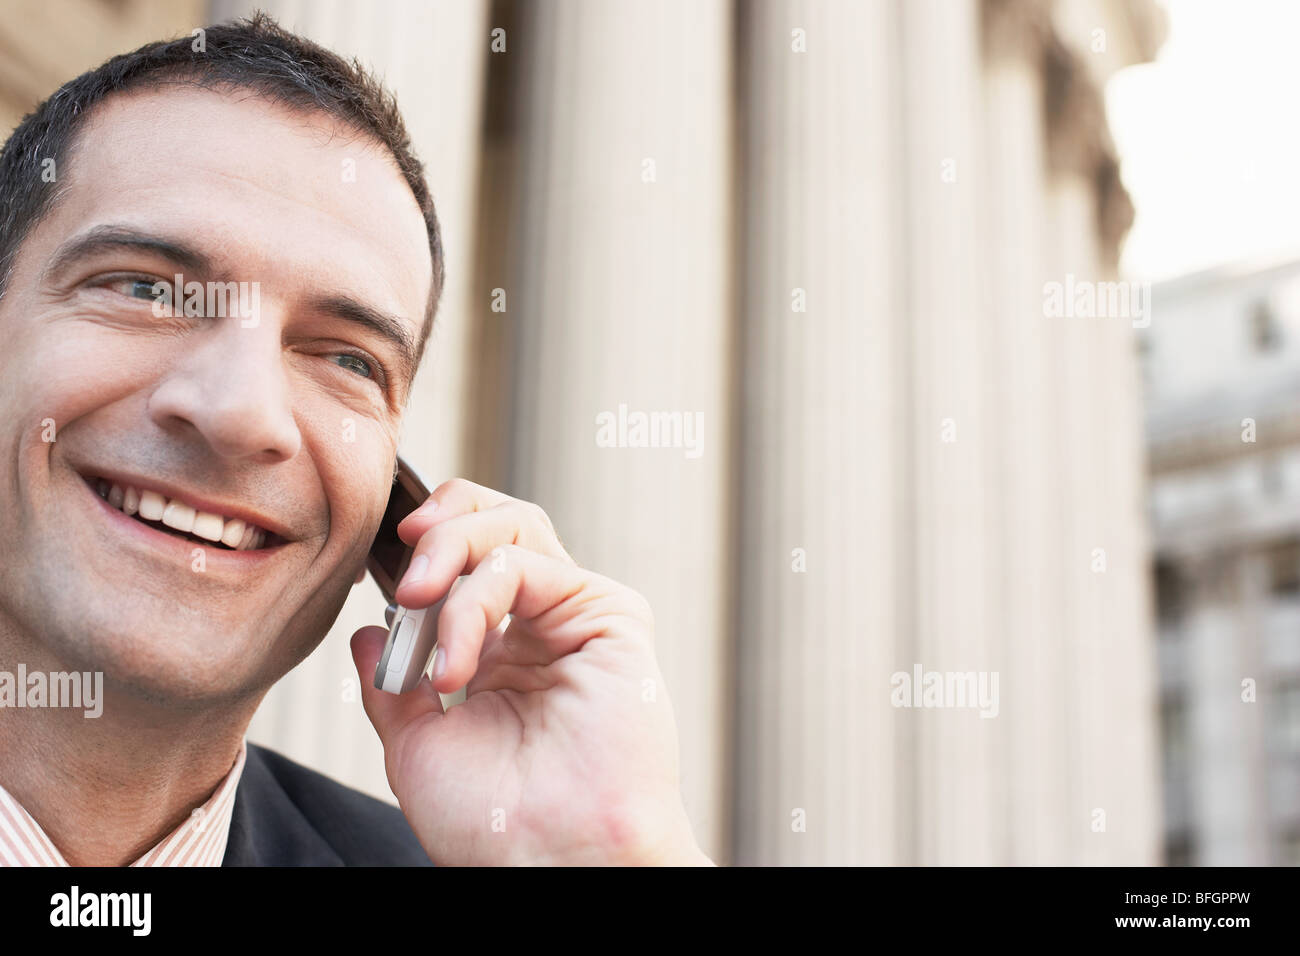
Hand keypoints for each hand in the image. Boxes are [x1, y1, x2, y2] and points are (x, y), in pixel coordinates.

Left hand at [349, 478, 712, 865]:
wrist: (549, 862)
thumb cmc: (495, 824)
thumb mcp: (417, 744)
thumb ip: (392, 684)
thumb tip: (368, 631)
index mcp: (506, 653)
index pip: (470, 560)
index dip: (426, 544)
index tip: (375, 563)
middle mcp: (546, 626)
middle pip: (497, 523)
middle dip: (439, 528)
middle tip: (403, 570)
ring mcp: (578, 618)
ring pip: (515, 528)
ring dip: (451, 551)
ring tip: (416, 600)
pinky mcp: (610, 617)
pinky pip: (529, 566)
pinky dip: (475, 597)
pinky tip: (455, 659)